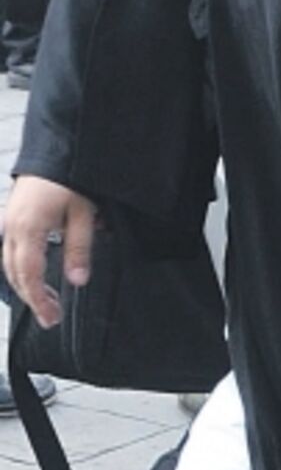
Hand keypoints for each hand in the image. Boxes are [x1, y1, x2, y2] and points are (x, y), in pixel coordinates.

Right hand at [3, 176, 96, 328]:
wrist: (58, 151)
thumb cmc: (72, 179)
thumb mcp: (83, 214)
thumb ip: (79, 249)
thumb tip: (78, 281)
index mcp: (29, 228)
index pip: (29, 274)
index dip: (39, 299)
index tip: (51, 317)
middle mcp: (12, 228)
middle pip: (16, 274)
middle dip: (32, 298)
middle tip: (51, 318)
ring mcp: (8, 222)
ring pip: (10, 264)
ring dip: (27, 285)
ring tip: (48, 303)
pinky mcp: (11, 217)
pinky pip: (10, 252)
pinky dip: (21, 269)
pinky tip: (35, 278)